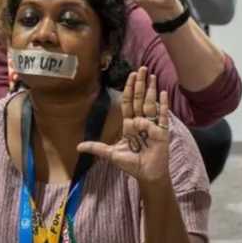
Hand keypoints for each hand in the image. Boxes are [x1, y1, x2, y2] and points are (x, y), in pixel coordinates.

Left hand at [78, 67, 173, 184]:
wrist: (146, 174)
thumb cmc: (131, 164)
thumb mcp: (111, 154)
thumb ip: (97, 148)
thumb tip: (78, 147)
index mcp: (129, 125)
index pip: (129, 103)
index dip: (129, 89)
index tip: (132, 76)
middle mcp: (141, 122)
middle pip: (140, 99)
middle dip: (141, 84)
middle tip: (143, 68)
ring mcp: (152, 125)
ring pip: (150, 104)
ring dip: (151, 90)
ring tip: (153, 76)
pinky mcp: (162, 131)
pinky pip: (162, 116)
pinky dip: (163, 105)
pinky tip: (163, 93)